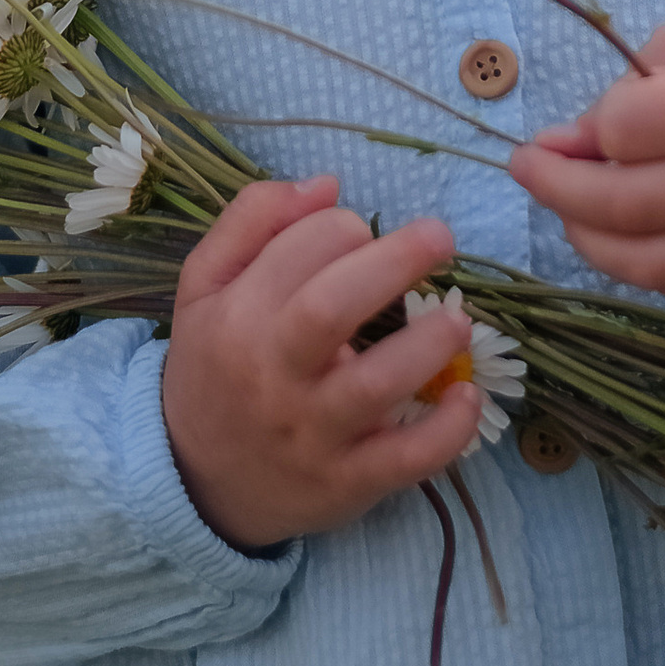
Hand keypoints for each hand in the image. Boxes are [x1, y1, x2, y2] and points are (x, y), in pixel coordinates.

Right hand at [160, 176, 485, 553]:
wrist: (197, 480)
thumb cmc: (214, 366)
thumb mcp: (205, 287)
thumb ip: (252, 222)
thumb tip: (326, 184)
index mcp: (237, 317)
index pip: (295, 253)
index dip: (341, 226)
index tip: (363, 232)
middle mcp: (272, 375)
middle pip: (330, 308)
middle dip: (394, 262)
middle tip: (439, 237)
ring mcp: (312, 433)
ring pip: (375, 385)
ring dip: (428, 344)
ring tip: (459, 319)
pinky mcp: (347, 481)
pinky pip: (405, 460)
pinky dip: (447, 430)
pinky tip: (466, 395)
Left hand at [507, 5, 664, 295]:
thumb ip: (637, 82)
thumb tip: (572, 142)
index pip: (628, 132)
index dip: (586, 128)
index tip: (571, 123)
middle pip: (628, 206)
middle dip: (558, 189)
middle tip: (527, 168)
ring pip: (649, 265)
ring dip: (587, 238)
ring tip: (565, 206)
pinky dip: (636, 267)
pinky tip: (616, 234)